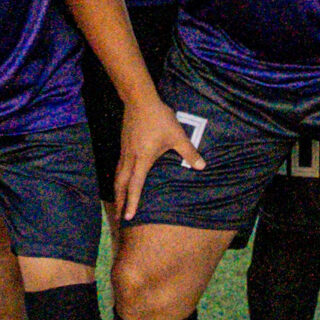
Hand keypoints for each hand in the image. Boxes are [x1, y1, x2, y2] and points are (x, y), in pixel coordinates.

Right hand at [116, 98, 204, 223]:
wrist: (139, 101)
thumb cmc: (159, 118)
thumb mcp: (178, 136)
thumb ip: (189, 152)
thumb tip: (202, 167)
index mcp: (143, 160)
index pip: (136, 186)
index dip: (132, 202)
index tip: (129, 217)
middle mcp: (130, 159)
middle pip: (121, 185)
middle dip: (120, 202)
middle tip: (120, 218)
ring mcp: (125, 152)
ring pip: (117, 177)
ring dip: (117, 192)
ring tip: (118, 203)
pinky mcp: (123, 146)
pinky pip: (118, 168)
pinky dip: (118, 179)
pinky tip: (121, 181)